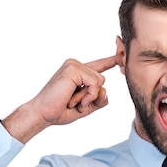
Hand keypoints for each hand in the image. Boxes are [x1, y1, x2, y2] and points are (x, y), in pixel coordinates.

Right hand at [3, 55, 120, 142]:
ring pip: (100, 81)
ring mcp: (74, 65)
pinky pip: (95, 83)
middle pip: (102, 80)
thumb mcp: (86, 107)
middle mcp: (76, 65)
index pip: (99, 65)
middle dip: (93, 97)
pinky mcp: (73, 69)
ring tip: (73, 102)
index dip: (112, 60)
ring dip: (89, 98)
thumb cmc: (60, 110)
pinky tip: (75, 100)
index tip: (123, 53)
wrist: (43, 114)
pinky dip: (88, 96)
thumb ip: (99, 100)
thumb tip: (106, 90)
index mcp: (78, 72)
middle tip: (75, 103)